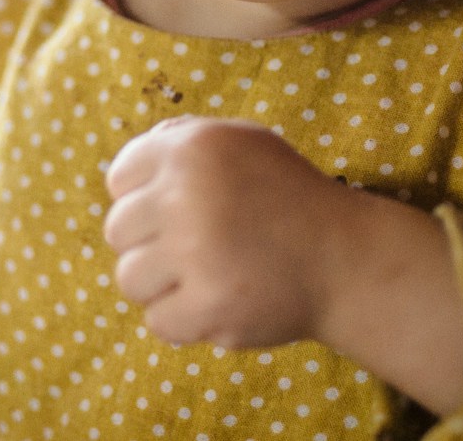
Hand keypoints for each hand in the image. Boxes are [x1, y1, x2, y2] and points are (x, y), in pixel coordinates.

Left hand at [102, 115, 360, 348]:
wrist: (345, 258)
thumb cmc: (287, 198)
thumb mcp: (241, 142)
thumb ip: (181, 141)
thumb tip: (123, 172)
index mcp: (190, 148)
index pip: (119, 180)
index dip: (145, 200)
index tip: (178, 213)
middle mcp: (186, 193)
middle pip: (118, 231)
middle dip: (152, 243)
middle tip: (198, 249)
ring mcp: (195, 252)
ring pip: (130, 279)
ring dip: (163, 285)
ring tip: (206, 277)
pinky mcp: (209, 306)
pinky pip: (158, 322)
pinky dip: (185, 322)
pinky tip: (219, 303)